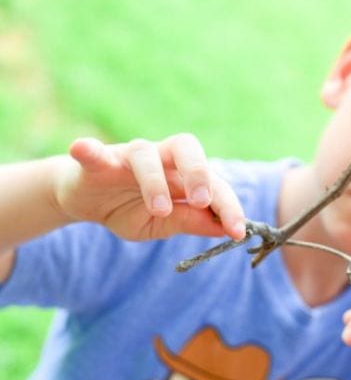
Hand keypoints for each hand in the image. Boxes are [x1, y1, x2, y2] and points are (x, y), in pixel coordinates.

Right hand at [53, 134, 245, 240]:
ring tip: (159, 208)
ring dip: (154, 181)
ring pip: (145, 155)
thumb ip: (191, 221)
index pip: (213, 183)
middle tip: (202, 201)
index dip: (228, 206)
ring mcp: (127, 156)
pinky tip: (83, 149)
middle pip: (186, 147)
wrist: (87, 203)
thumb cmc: (131, 209)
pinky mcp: (95, 161)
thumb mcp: (163, 223)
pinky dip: (89, 150)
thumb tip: (225, 230)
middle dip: (199, 173)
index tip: (237, 232)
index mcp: (183, 174)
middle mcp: (160, 158)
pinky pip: (93, 152)